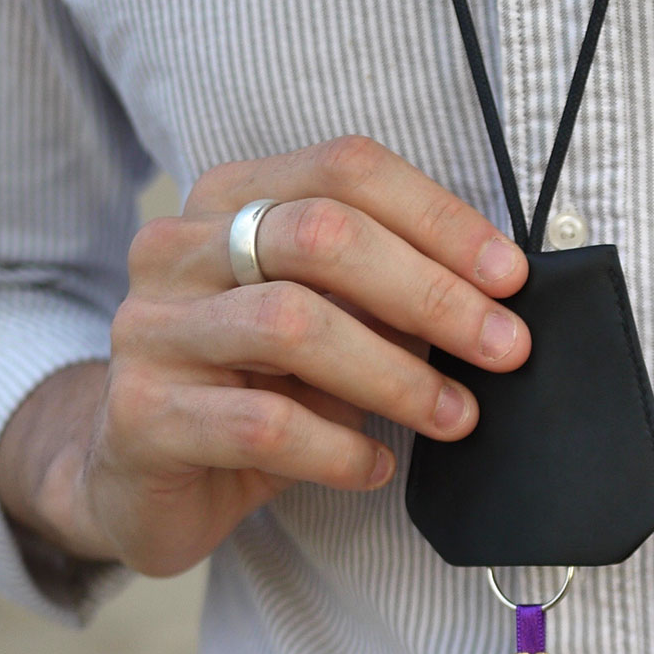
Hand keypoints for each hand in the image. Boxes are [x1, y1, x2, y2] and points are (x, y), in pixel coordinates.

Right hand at [1, 136, 530, 573]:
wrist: (145, 482)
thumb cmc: (255, 395)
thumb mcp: (327, 331)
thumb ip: (386, 303)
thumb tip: (493, 305)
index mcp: (229, 202)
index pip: (345, 171)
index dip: (439, 218)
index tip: (511, 279)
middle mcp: (177, 249)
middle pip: (321, 236)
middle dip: (432, 294)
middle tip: (505, 350)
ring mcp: (152, 330)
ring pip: (292, 325)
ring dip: (396, 375)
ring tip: (455, 417)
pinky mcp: (142, 415)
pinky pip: (262, 423)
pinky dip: (339, 449)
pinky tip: (375, 467)